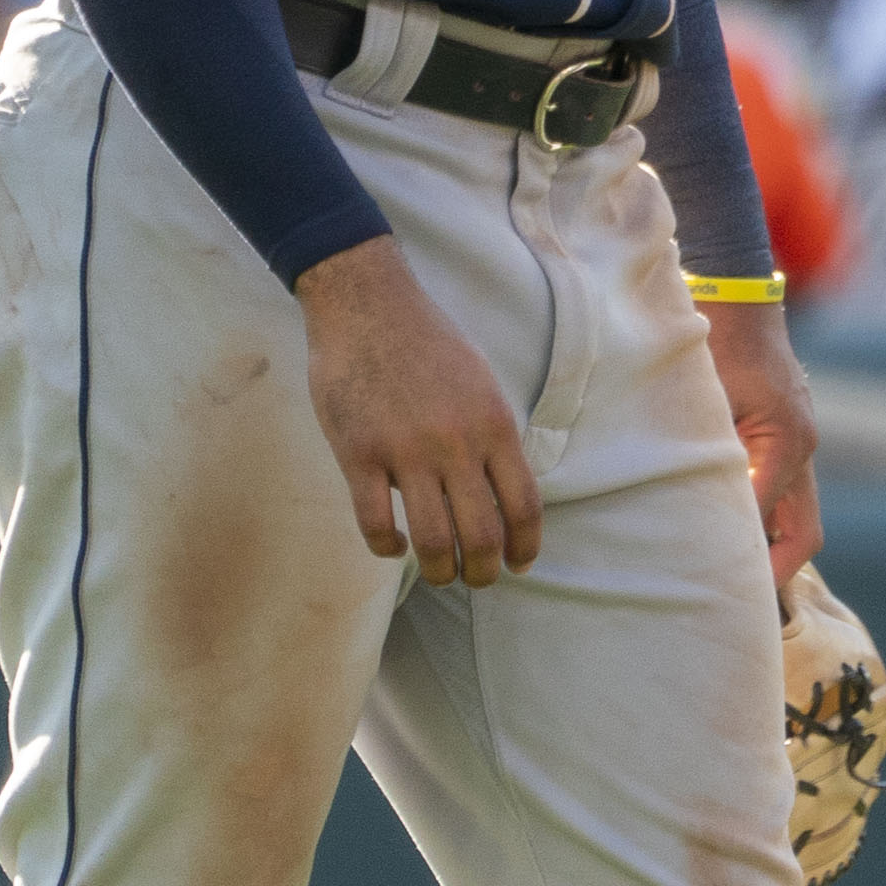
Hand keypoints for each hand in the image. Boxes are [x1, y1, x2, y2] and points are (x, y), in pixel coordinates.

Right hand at [298, 239, 541, 586]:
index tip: (519, 565)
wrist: (368, 307)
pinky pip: (375, 523)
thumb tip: (504, 488)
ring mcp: (406, 452)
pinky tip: (392, 545)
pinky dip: (387, 547)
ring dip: (438, 570)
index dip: (525, 545)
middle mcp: (456, 444)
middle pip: (482, 534)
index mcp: (494, 426)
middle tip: (475, 578)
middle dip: (482, 571)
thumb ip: (492, 435)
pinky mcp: (359, 455)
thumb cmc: (428, 344)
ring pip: (432, 541)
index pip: (524, 504)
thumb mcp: (481, 384)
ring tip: (438, 572)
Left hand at [701, 298, 825, 592]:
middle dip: (775, 571)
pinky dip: (759, 517)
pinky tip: (721, 530)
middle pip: (805, 533)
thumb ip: (713, 465)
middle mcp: (802, 447)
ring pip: (794, 514)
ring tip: (721, 576)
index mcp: (788, 444)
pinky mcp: (780, 435)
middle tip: (734, 604)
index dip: (755, 566)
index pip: (782, 529)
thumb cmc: (713, 342)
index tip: (725, 596)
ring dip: (766, 543)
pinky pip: (779, 491)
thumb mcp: (706, 406)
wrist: (731, 293)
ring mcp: (797, 441)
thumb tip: (705, 525)